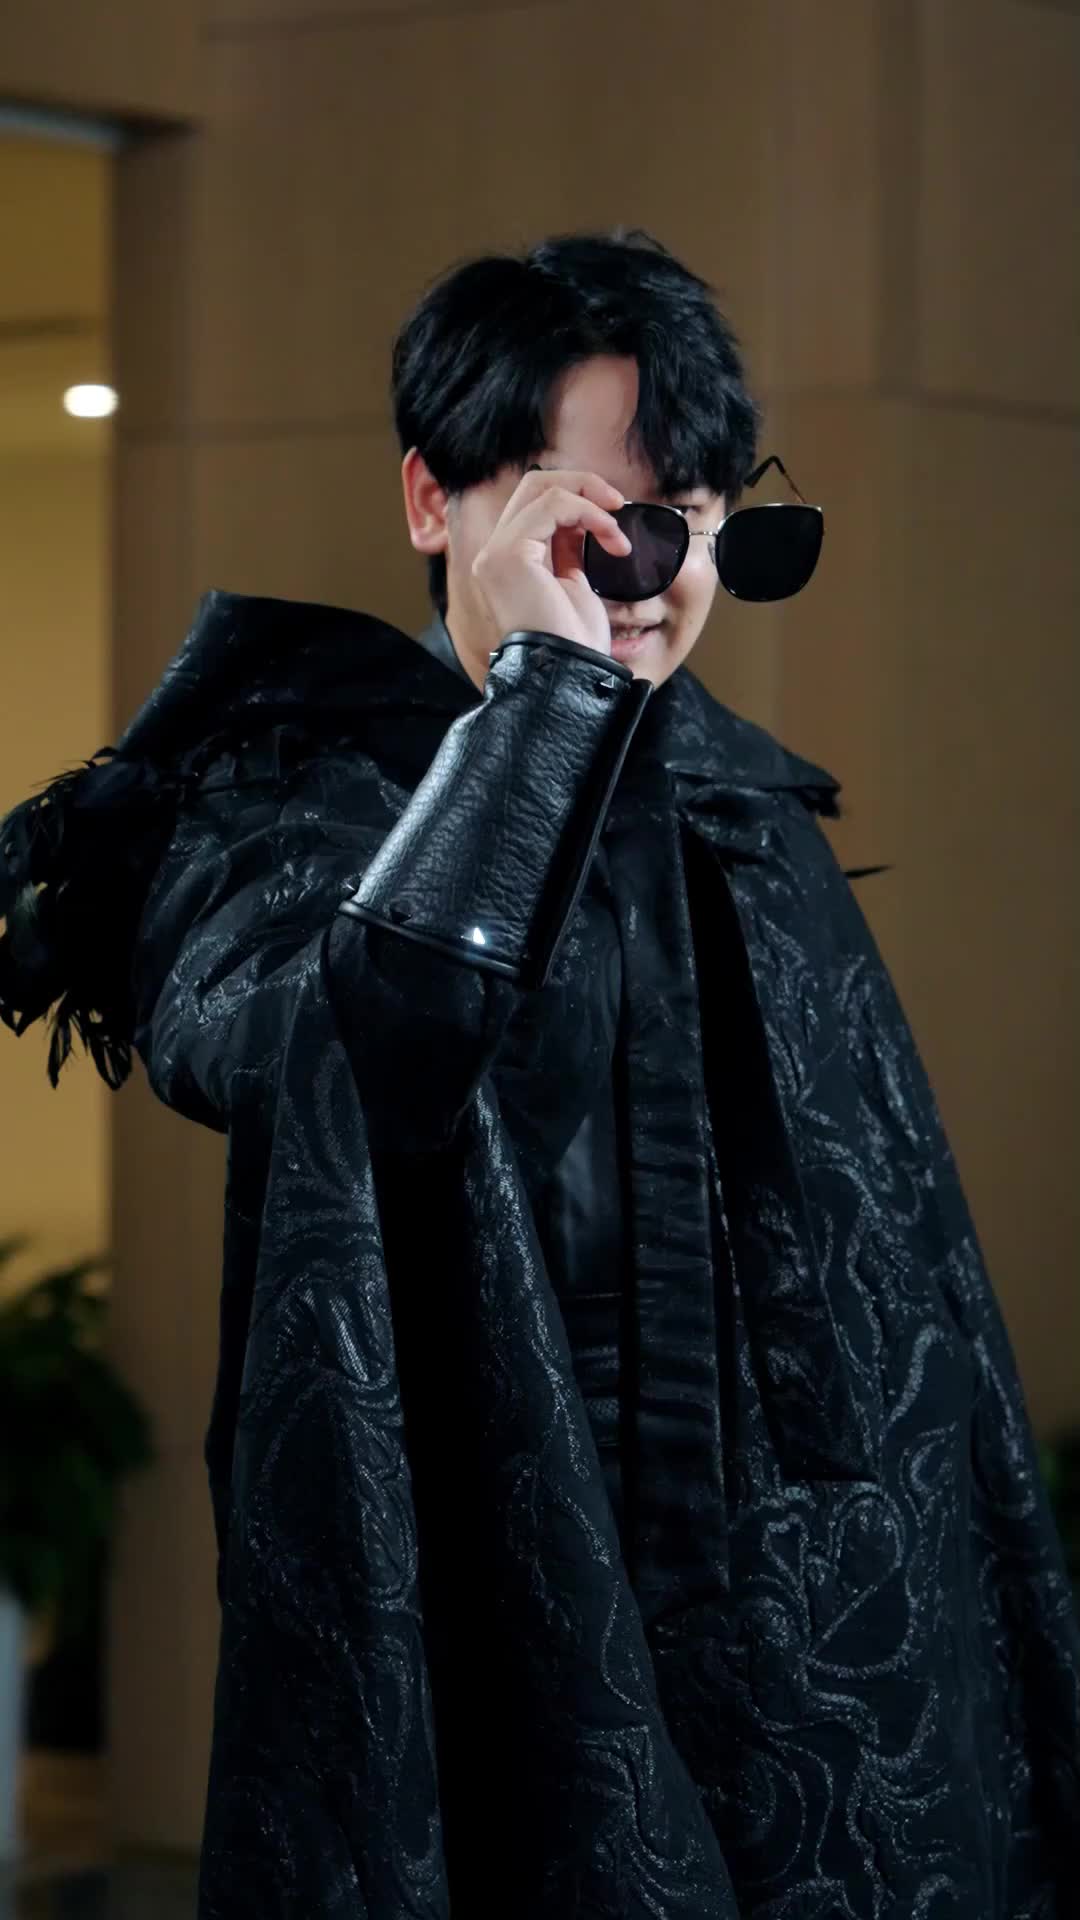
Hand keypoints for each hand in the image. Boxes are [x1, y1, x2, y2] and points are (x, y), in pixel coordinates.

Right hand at [471, 468, 631, 656]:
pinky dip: (590, 513)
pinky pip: (554, 505)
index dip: (577, 498)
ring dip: (592, 502)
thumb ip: (566, 547)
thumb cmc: (574, 640)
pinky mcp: (509, 553)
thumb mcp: (573, 582)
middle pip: (533, 484)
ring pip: (542, 487)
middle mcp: (494, 552)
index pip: (534, 503)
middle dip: (582, 485)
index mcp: (507, 560)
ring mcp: (496, 552)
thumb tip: (582, 516)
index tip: (613, 516)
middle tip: (618, 504)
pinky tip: (611, 539)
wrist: (568, 673)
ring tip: (617, 535)